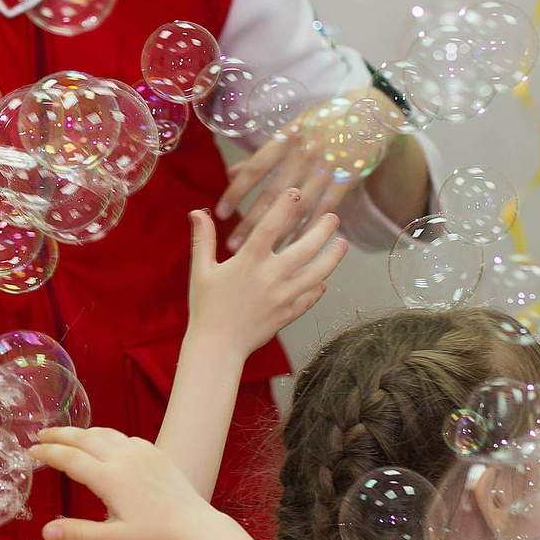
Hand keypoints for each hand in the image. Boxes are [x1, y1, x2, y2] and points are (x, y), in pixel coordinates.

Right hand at [30, 426, 216, 539]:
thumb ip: (77, 534)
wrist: (194, 525)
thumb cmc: (153, 537)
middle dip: (58, 435)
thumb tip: (45, 532)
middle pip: (82, 437)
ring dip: (81, 433)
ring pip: (104, 433)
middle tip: (41, 435)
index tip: (31, 452)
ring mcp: (141, 452)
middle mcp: (123, 458)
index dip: (47, 453)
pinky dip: (106, 437)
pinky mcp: (155, 452)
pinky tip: (104, 445)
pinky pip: (124, 438)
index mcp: (109, 478)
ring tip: (67, 437)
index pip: (69, 458)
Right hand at [184, 198, 342, 357]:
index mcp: (248, 262)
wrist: (217, 347)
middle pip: (304, 248)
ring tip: (342, 244)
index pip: (270, 228)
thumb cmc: (206, 307)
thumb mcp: (201, 270)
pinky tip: (323, 280)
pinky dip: (319, 288)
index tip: (296, 192)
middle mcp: (270, 277)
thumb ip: (203, 239)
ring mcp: (283, 297)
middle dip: (322, 230)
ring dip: (332, 258)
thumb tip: (197, 212)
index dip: (283, 208)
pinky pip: (310, 298)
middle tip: (333, 217)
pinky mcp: (288, 314)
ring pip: (316, 273)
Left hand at [214, 86, 401, 245]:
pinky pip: (324, 211)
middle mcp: (303, 154)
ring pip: (297, 207)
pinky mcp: (346, 181)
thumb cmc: (323, 121)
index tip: (221, 213)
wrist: (370, 114)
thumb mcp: (291, 129)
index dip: (236, 192)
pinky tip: (296, 246)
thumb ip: (262, 154)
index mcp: (286, 139)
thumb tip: (231, 173)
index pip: (255, 169)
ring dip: (278, 232)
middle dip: (250, 221)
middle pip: (272, 193)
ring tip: (261, 252)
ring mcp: (326, 169)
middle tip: (232, 244)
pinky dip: (309, 229)